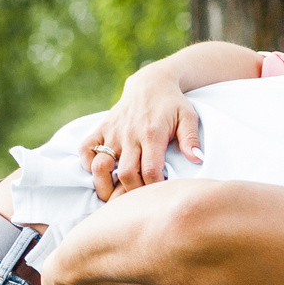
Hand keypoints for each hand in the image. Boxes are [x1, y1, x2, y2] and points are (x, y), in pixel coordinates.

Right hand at [79, 63, 202, 198]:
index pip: (150, 171)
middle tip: (139, 201)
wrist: (150, 83)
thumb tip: (197, 160)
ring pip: (100, 165)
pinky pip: (85, 148)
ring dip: (104, 184)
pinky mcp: (102, 128)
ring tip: (113, 195)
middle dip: (132, 192)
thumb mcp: (188, 117)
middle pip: (126, 173)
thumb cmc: (173, 103)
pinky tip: (100, 171)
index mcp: (152, 134)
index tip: (160, 196)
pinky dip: (87, 163)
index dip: (154, 189)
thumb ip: (191, 139)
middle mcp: (130, 135)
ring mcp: (113, 132)